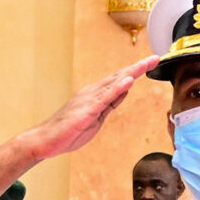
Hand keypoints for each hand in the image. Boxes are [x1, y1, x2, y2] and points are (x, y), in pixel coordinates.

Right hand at [17, 56, 159, 160]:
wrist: (44, 141)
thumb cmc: (66, 133)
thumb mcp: (95, 119)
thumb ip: (109, 105)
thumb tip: (123, 91)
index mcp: (95, 96)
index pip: (118, 81)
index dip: (135, 71)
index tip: (150, 64)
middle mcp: (92, 93)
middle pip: (119, 77)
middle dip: (138, 67)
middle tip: (155, 58)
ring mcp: (89, 100)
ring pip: (114, 83)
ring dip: (132, 72)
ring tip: (147, 63)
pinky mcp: (86, 110)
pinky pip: (105, 98)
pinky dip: (118, 88)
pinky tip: (129, 80)